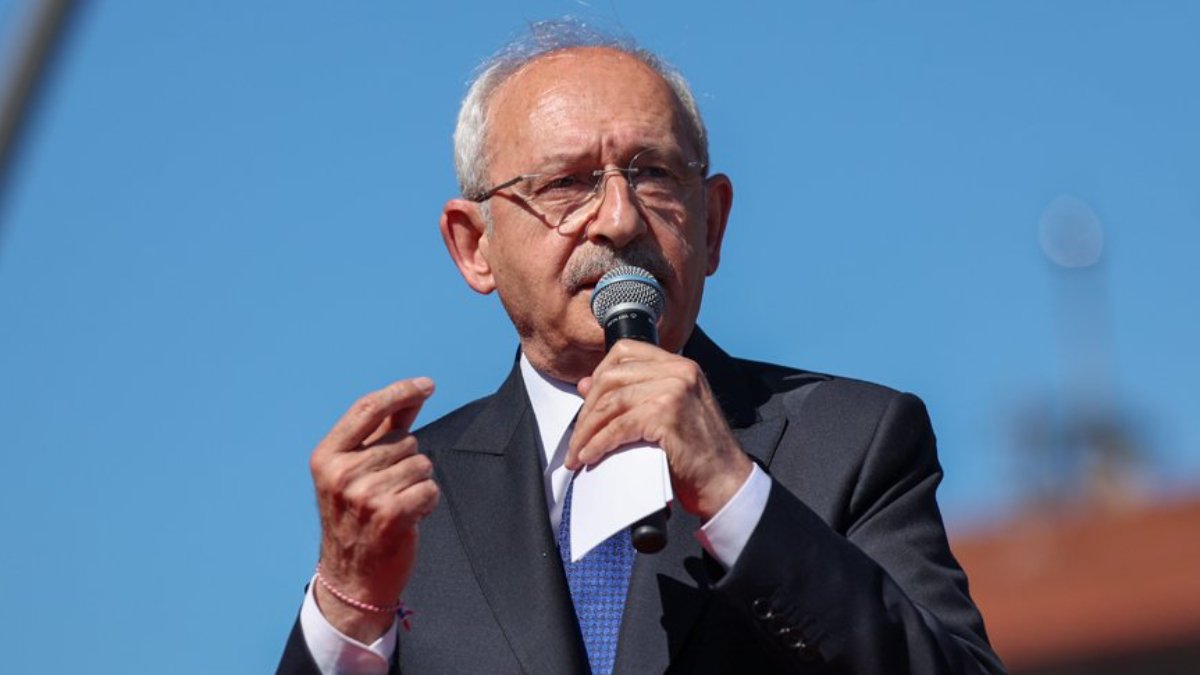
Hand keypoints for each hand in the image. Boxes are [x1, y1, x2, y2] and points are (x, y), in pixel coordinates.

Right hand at [309, 378, 439, 640]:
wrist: (352, 578)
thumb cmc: (358, 517)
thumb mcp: (358, 470)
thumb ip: (385, 429)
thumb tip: (415, 394)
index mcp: (327, 456)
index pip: (368, 408)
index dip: (400, 391)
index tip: (427, 384)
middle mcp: (341, 473)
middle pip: (404, 440)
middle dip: (408, 461)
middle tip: (387, 491)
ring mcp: (364, 495)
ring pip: (421, 463)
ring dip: (418, 483)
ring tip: (395, 505)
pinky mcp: (390, 515)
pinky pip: (430, 488)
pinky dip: (427, 501)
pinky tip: (408, 517)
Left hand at [566, 340, 751, 520]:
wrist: (727, 482)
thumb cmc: (699, 453)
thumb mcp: (666, 414)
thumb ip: (632, 395)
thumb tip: (584, 385)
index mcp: (679, 365)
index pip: (625, 352)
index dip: (598, 375)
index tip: (587, 402)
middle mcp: (678, 371)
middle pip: (612, 377)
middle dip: (587, 409)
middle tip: (577, 437)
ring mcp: (674, 390)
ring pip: (612, 403)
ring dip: (587, 431)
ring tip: (577, 453)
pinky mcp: (667, 414)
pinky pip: (619, 426)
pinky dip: (599, 443)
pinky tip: (591, 457)